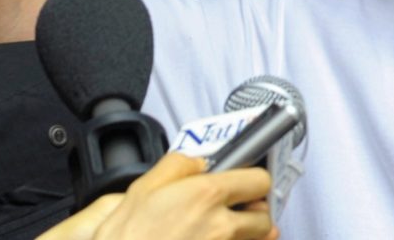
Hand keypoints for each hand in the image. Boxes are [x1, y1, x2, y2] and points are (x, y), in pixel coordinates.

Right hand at [93, 153, 276, 239]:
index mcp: (206, 196)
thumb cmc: (127, 237)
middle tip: (240, 208)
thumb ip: (177, 165)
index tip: (246, 179)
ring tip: (229, 229)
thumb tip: (197, 162)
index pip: (259, 180)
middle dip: (256, 211)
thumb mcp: (143, 187)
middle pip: (266, 218)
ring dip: (250, 234)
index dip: (253, 178)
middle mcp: (221, 226)